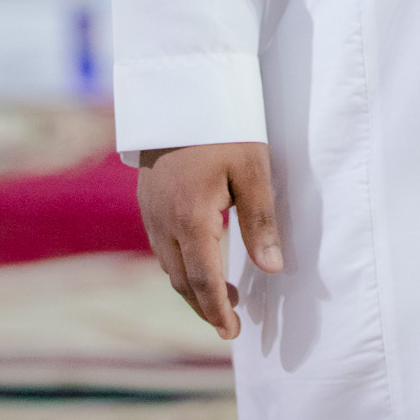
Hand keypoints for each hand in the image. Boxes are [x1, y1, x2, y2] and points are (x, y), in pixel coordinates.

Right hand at [137, 142, 281, 339]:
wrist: (182, 87)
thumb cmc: (224, 125)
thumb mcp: (252, 168)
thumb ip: (260, 221)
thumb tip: (272, 268)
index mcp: (191, 219)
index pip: (204, 281)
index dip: (218, 311)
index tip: (232, 332)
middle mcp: (164, 222)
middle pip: (182, 280)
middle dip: (204, 306)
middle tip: (229, 322)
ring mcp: (151, 211)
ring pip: (168, 264)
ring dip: (191, 286)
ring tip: (219, 295)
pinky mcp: (147, 198)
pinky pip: (161, 245)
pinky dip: (179, 263)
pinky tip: (197, 258)